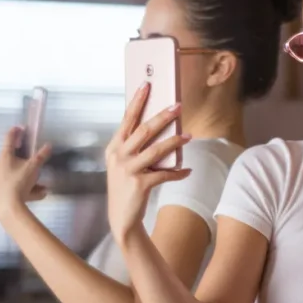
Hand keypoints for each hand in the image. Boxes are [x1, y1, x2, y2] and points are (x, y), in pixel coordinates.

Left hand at [0, 128, 50, 225]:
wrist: (8, 206)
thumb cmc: (19, 183)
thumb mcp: (34, 168)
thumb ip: (42, 156)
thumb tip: (48, 146)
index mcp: (5, 155)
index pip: (9, 138)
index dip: (17, 131)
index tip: (22, 127)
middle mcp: (0, 164)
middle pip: (14, 156)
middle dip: (27, 156)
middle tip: (34, 154)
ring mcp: (1, 177)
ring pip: (19, 172)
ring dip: (32, 176)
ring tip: (44, 184)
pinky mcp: (4, 188)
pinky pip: (19, 184)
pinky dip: (29, 187)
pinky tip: (42, 193)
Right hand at [105, 83, 191, 242]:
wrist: (121, 217)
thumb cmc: (126, 187)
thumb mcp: (124, 164)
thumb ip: (135, 147)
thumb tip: (158, 128)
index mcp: (114, 147)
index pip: (126, 119)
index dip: (137, 101)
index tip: (147, 85)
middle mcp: (118, 156)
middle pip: (144, 130)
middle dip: (163, 116)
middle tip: (178, 106)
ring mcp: (127, 170)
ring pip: (156, 150)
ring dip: (175, 142)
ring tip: (189, 136)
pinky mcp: (140, 184)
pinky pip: (164, 174)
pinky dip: (178, 173)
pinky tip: (187, 171)